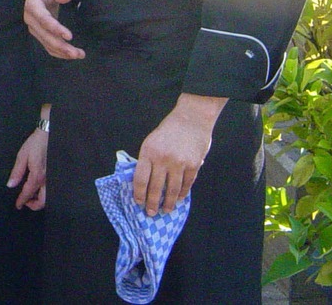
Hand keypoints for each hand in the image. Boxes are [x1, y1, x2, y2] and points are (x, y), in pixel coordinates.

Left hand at [7, 126, 47, 210]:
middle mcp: (48, 180)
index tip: (17, 205)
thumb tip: (10, 185)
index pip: (28, 193)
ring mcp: (54, 179)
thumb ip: (17, 172)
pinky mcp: (56, 176)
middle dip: (33, 205)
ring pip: (48, 197)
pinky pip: (51, 190)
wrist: (51, 134)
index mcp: (38, 176)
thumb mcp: (23, 155)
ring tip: (30, 194)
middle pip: (43, 201)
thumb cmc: (36, 144)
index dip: (22, 201)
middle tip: (25, 201)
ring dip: (39, 199)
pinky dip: (44, 193)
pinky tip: (37, 187)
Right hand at [23, 0, 83, 59]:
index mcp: (32, 5)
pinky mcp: (39, 33)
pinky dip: (59, 52)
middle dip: (61, 46)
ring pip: (47, 43)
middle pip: (45, 35)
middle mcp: (30, 18)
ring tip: (79, 55)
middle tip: (77, 53)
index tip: (70, 36)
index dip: (55, 28)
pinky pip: (47, 46)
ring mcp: (34, 27)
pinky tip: (71, 54)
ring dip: (62, 51)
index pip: (43, 19)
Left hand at [133, 93, 226, 215]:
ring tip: (165, 210)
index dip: (138, 193)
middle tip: (151, 213)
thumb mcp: (151, 142)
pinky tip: (178, 199)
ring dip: (168, 203)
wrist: (191, 119)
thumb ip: (148, 160)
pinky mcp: (193, 165)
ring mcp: (178, 163)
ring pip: (171, 190)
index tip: (138, 202)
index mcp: (148, 152)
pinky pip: (186, 185)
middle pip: (155, 188)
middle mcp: (162, 159)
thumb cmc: (168, 130)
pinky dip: (181, 194)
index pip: (140, 179)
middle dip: (152, 203)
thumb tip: (143, 181)